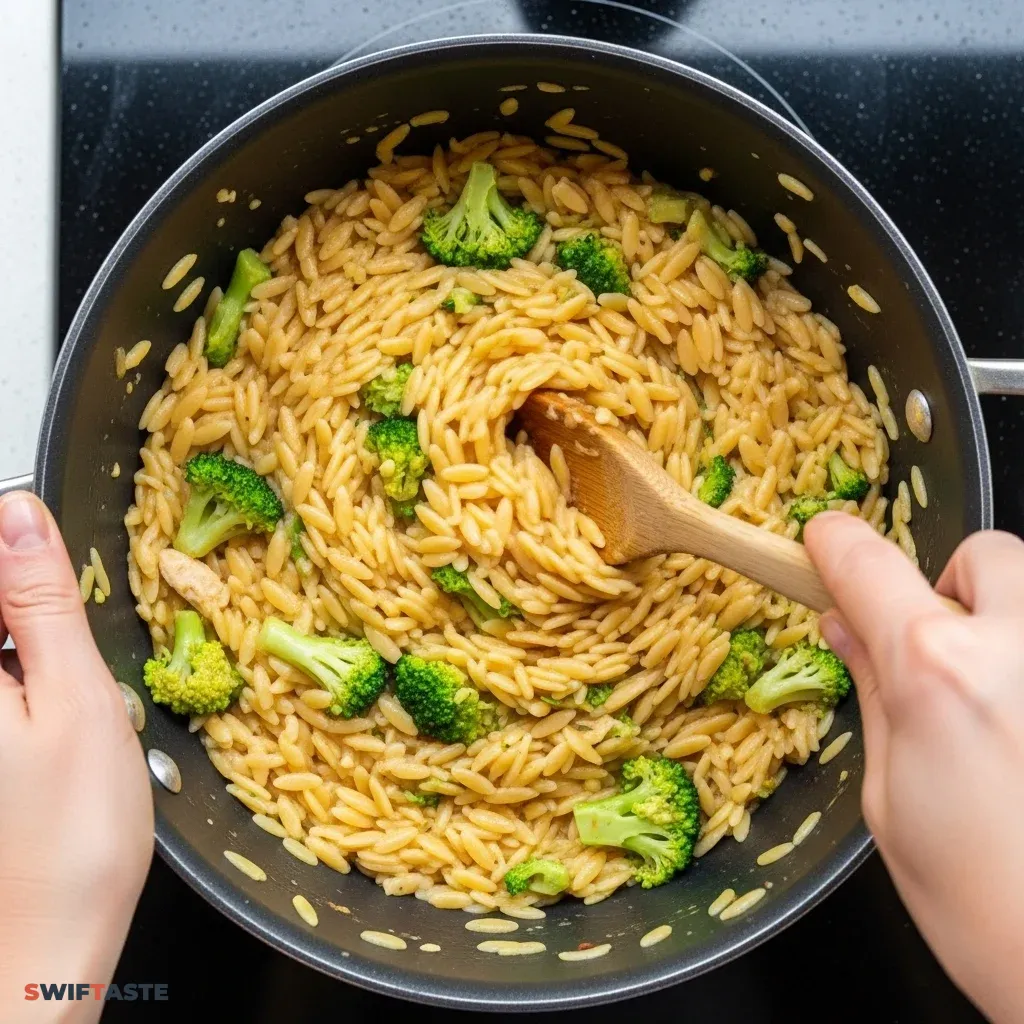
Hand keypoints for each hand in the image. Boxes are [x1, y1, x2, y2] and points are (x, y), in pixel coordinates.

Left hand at [0, 492, 152, 1021]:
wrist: (43, 954)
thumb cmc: (70, 841)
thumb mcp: (76, 698)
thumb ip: (43, 600)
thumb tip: (19, 511)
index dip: (21, 546)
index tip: (67, 580)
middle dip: (35, 608)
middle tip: (78, 670)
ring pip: (3, 647)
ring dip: (34, 644)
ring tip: (73, 706)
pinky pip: (2, 685)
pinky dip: (27, 680)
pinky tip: (56, 722)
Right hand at [806, 512, 1023, 1023]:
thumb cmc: (983, 907)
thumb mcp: (891, 801)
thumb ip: (876, 697)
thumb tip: (849, 632)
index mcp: (937, 674)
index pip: (868, 565)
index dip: (836, 545)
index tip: (825, 541)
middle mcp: (1018, 650)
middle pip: (983, 554)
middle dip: (951, 585)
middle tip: (939, 645)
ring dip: (1008, 621)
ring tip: (997, 698)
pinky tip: (1022, 730)